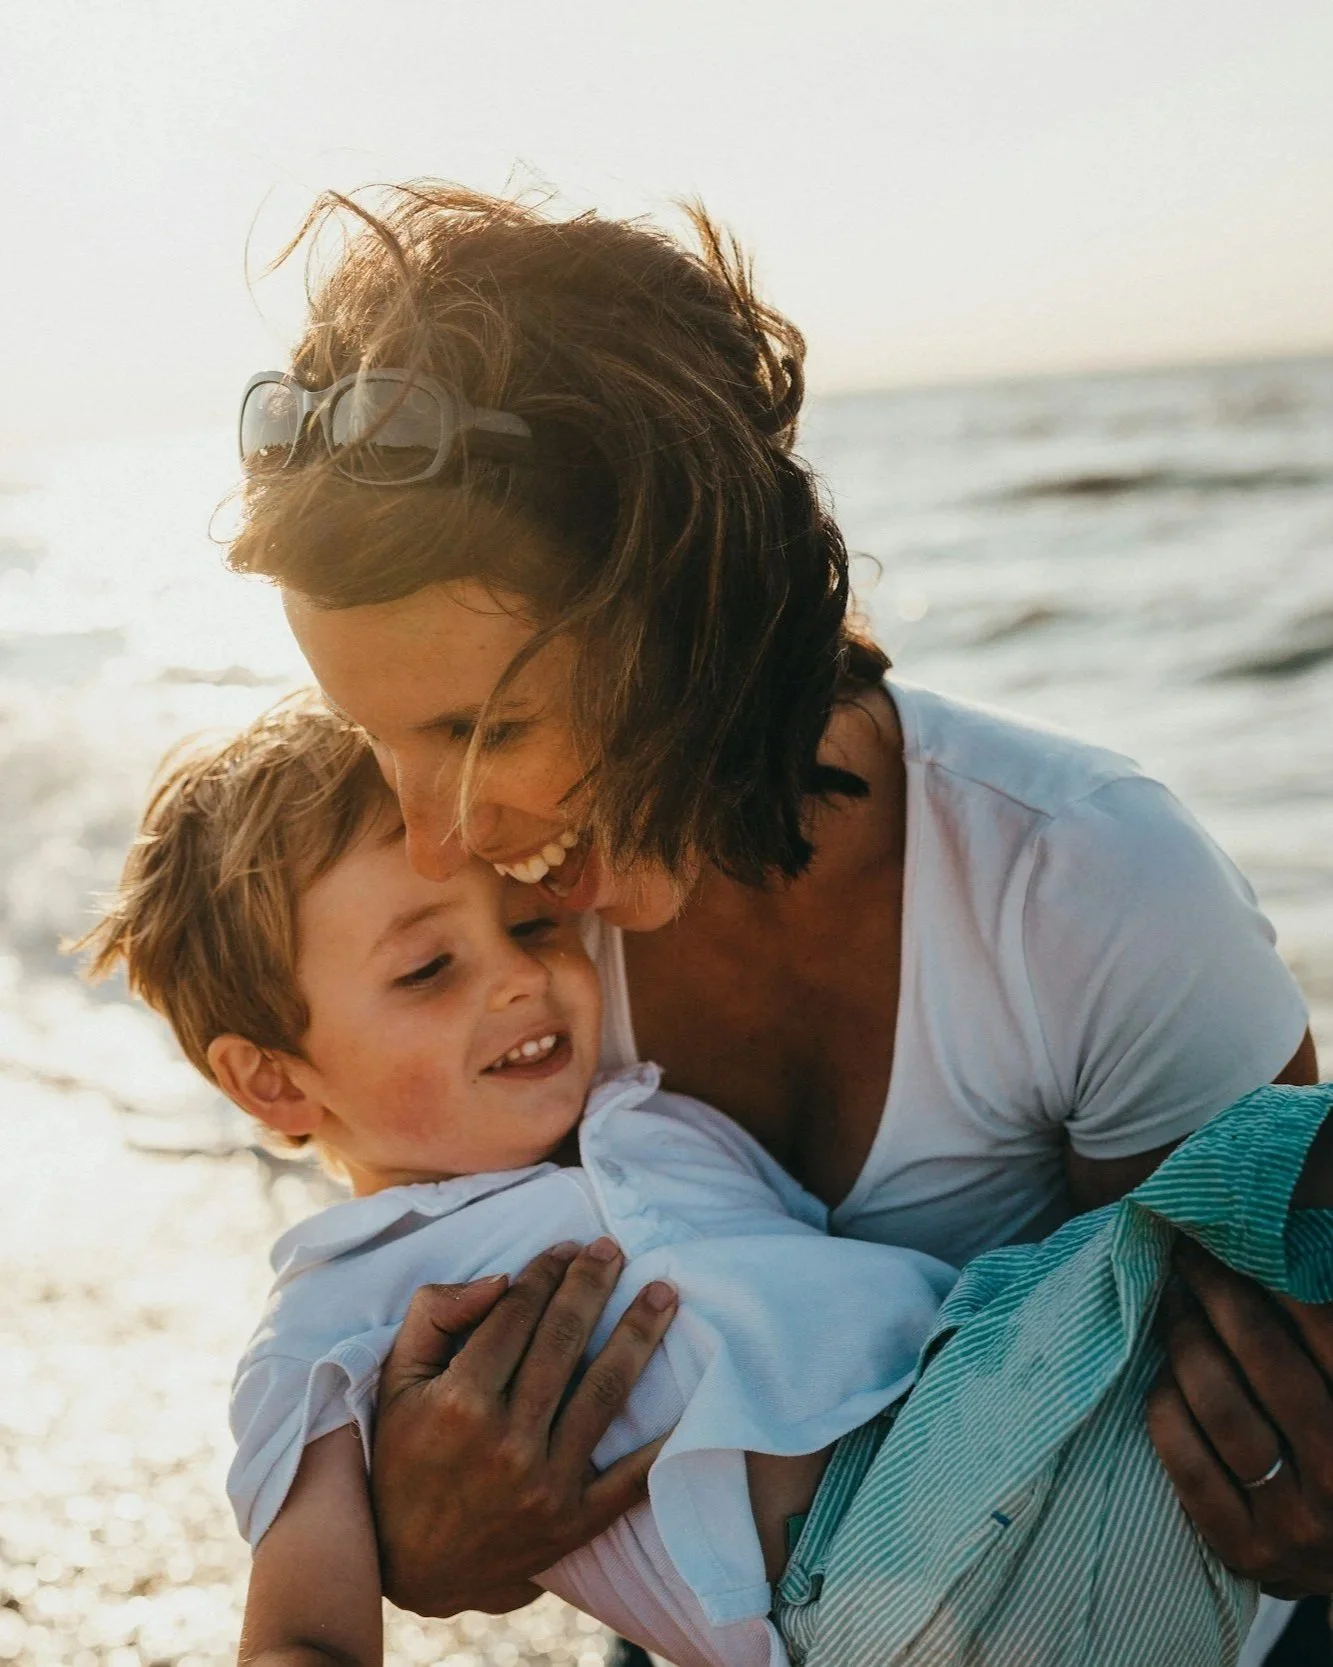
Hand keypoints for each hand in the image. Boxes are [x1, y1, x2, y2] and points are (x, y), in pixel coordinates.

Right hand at [370, 1239, 677, 1617]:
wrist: (409, 1567)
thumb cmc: (402, 1460)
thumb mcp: (396, 1382)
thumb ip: (435, 1317)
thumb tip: (500, 1278)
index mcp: (460, 1402)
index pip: (516, 1316)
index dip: (544, 1274)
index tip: (566, 1248)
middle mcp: (506, 1441)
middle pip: (564, 1342)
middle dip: (592, 1286)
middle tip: (615, 1250)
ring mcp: (545, 1484)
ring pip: (605, 1392)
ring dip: (638, 1335)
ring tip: (663, 1294)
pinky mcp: (573, 1523)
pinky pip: (630, 1478)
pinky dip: (662, 1442)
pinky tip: (689, 1399)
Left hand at [1147, 1242, 1332, 1597]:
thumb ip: (1320, 1337)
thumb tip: (1287, 1251)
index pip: (1328, 1333)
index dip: (1278, 1278)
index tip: (1239, 1240)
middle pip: (1268, 1361)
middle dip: (1220, 1294)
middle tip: (1190, 1257)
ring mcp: (1294, 1522)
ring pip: (1221, 1407)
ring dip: (1186, 1341)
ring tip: (1174, 1305)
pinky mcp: (1242, 1549)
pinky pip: (1185, 1461)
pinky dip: (1166, 1405)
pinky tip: (1164, 1377)